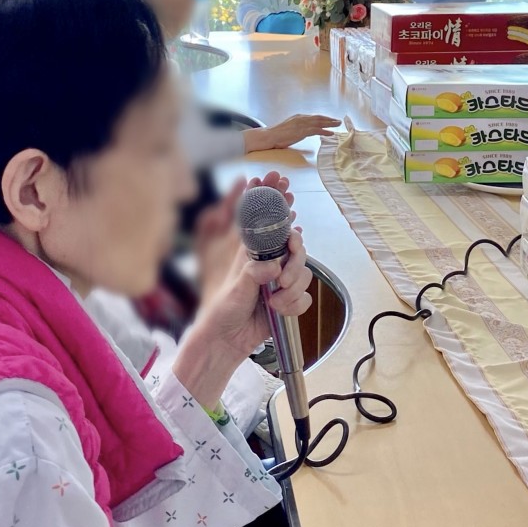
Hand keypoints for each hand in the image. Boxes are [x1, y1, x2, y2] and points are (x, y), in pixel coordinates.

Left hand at [196, 173, 295, 307]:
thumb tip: (273, 266)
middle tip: (284, 276)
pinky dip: (294, 306)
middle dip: (296, 259)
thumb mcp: (234, 289)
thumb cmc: (222, 311)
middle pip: (296, 247)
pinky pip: (305, 297)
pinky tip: (278, 311)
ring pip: (304, 272)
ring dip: (293, 288)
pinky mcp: (290, 301)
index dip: (276, 200)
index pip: (269, 222)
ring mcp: (282, 282)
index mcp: (253, 254)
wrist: (227, 342)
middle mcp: (270, 264)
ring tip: (276, 299)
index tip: (282, 184)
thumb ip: (253, 274)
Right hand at [244, 114, 340, 151]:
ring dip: (330, 123)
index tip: (330, 120)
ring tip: (337, 125)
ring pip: (319, 122)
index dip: (323, 118)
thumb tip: (305, 132)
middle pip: (319, 118)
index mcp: (299, 117)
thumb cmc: (278, 135)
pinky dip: (324, 131)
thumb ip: (299, 128)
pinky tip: (331, 133)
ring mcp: (301, 124)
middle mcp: (301, 118)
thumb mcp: (290, 128)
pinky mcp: (301, 131)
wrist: (269, 136)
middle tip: (338, 120)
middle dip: (329, 119)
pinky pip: (316, 130)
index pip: (314, 117)